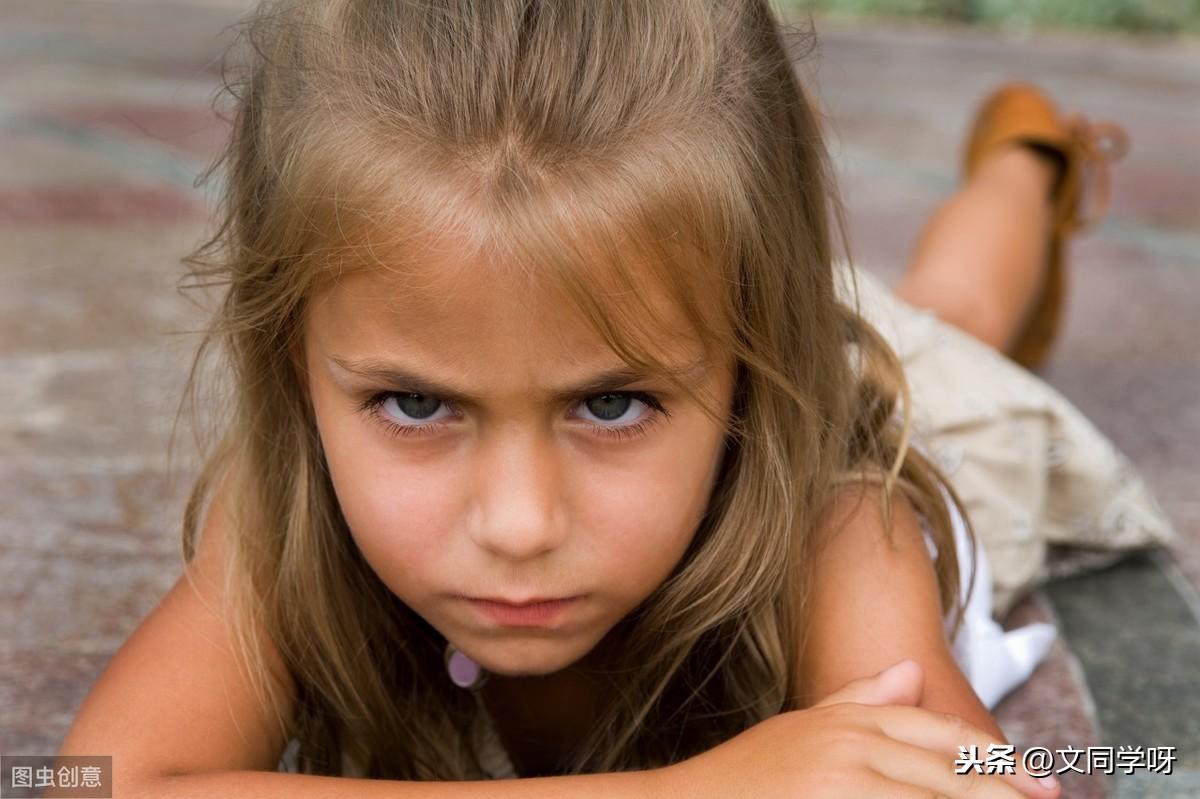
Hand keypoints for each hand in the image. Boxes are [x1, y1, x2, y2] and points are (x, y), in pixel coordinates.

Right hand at [660, 659, 1061, 797]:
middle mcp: (850, 744)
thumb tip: (913, 671)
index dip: (998, 761)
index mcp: (848, 720)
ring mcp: (839, 781)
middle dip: (1003, 795)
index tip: (1041, 784)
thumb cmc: (744, 779)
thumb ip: (859, 698)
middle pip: (950, 774)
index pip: (942, 736)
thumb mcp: (803, 731)